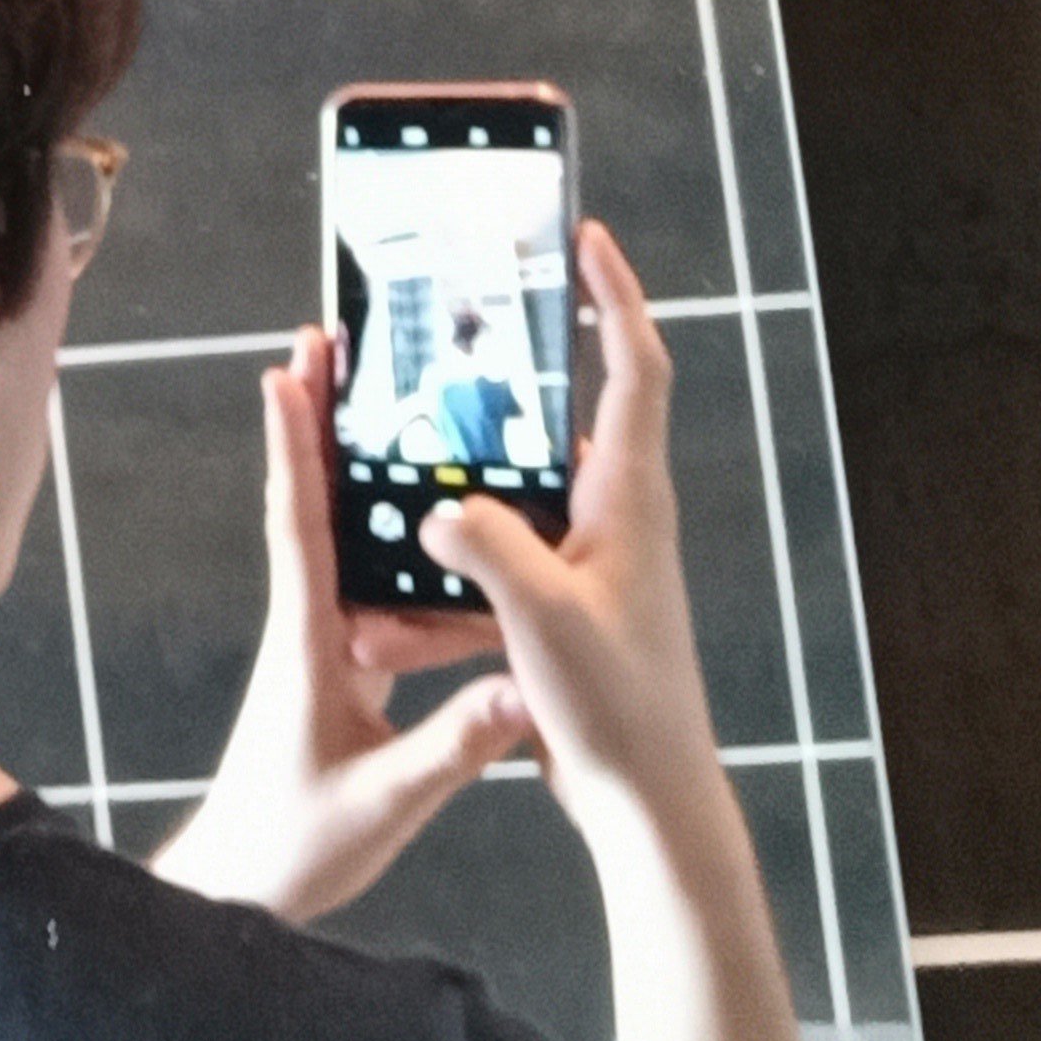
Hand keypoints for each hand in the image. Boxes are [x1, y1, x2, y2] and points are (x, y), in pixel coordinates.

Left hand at [152, 324, 536, 923]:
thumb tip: (518, 689)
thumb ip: (452, 747)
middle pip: (312, 506)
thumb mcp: (385, 801)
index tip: (285, 371)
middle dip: (319, 423)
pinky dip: (387, 548)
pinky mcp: (336, 673)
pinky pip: (363, 590)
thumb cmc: (294, 845)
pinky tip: (427, 536)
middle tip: (328, 343)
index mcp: (308, 645)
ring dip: (352, 473)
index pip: (299, 526)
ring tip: (376, 404)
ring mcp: (318, 648)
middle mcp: (306, 630)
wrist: (243, 887)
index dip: (294, 448)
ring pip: (338, 542)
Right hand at [415, 221, 726, 861]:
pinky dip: (451, 568)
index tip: (584, 239)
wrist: (648, 802)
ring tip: (397, 472)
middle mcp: (620, 519)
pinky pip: (500, 559)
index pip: (634, 368)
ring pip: (518, 496)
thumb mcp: (543, 617)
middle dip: (510, 378)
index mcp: (631, 501)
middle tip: (458, 333)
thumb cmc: (620, 708)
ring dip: (462, 490)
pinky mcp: (566, 607)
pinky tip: (393, 601)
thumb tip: (434, 512)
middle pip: (567, 415)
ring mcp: (594, 563)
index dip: (614, 296)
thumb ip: (487, 549)